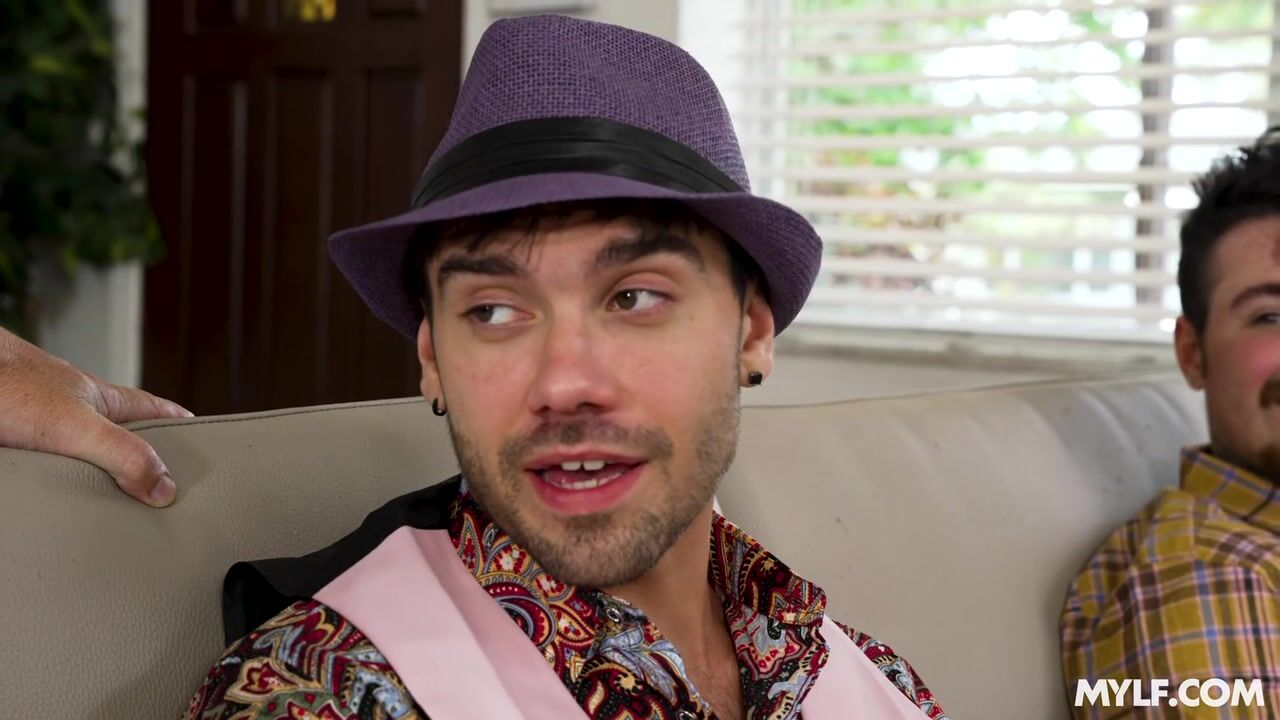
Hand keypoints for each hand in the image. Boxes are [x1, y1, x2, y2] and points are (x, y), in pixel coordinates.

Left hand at [0, 328, 192, 506]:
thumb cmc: (8, 382)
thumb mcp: (79, 426)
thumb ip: (124, 455)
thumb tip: (164, 488)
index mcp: (104, 401)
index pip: (156, 410)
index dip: (180, 422)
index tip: (201, 437)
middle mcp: (76, 409)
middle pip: (121, 432)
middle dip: (139, 454)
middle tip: (157, 480)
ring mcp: (43, 422)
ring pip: (81, 450)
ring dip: (92, 471)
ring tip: (107, 497)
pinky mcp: (15, 439)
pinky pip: (45, 464)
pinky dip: (53, 480)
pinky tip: (52, 494)